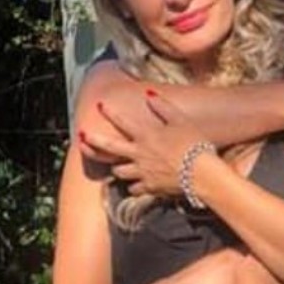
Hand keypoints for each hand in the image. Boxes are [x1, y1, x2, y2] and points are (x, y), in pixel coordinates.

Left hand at [80, 90, 212, 197]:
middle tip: (81, 138)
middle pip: (109, 149)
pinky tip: (134, 185)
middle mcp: (139, 154)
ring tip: (114, 167)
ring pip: (119, 172)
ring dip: (117, 168)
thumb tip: (149, 94)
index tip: (99, 105)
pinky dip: (133, 187)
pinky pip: (135, 189)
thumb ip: (163, 107)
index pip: (122, 121)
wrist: (202, 175)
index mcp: (146, 136)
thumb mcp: (181, 121)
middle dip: (93, 142)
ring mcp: (142, 173)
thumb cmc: (195, 145)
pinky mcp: (150, 188)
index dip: (110, 112)